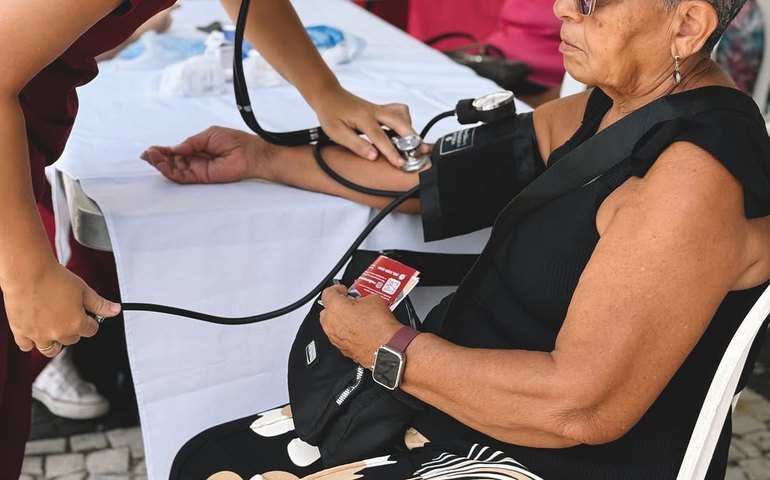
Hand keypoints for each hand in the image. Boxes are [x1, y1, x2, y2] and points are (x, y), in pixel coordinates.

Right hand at [4, 262, 120, 356]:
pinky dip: (30, 343)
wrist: (28, 272)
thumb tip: (115, 310)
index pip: (91, 330)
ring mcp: (38, 334)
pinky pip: (26, 346)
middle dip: (73, 330)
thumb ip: (100, 304)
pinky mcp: (20, 331)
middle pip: (72, 339)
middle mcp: (58, 332)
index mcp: (76, 323)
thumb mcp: (84, 289)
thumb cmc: (54, 278)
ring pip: (50, 349)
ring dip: (55, 342)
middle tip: (68, 316)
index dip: (91, 322)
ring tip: (55, 329)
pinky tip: (34, 334)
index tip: (87, 316)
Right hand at [141, 127, 268, 183]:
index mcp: (197, 149)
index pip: (176, 152)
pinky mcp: (202, 177)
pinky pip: (183, 177)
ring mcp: (199, 170)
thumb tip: (174, 148)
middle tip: (148, 155)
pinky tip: (162, 165)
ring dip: (162, 165)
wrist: (249, 152)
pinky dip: (171, 172)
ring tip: (151, 158)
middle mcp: (196, 161)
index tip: (151, 149)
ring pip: (175, 170)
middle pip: (172, 162)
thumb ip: (190, 143)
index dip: (163, 151)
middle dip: (159, 158)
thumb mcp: (207, 135)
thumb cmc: (234, 141)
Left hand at [311, 87, 418, 167]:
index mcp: (363, 118)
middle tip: (421, 151)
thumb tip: (373, 156)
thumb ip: (357, 145)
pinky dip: (405, 122)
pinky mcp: (382, 109)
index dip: (391, 151)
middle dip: (412, 138)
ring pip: (403, 115)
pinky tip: (403, 133)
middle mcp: (375, 111)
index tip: (400, 163)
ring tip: (414, 145)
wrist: (329, 95)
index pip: (381, 137)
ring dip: (410, 129)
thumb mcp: (337, 133)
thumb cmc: (331, 114)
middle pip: (400, 122)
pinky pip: (400, 112)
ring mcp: (380, 109)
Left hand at [319, 284, 402, 367]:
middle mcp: (331, 323)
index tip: (344, 290)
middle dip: (338, 305)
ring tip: (356, 316)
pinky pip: (340, 337)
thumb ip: (363, 297)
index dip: (337, 289)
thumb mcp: (374, 299)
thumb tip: (364, 300)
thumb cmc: (379, 326)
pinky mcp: (342, 349)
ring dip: (341, 320)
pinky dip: (347, 332)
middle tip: (351, 303)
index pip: (328, 293)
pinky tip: (359, 329)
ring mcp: (335, 338)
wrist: (386, 347)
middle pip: (327, 310)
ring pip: (332, 325)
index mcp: (335, 307)